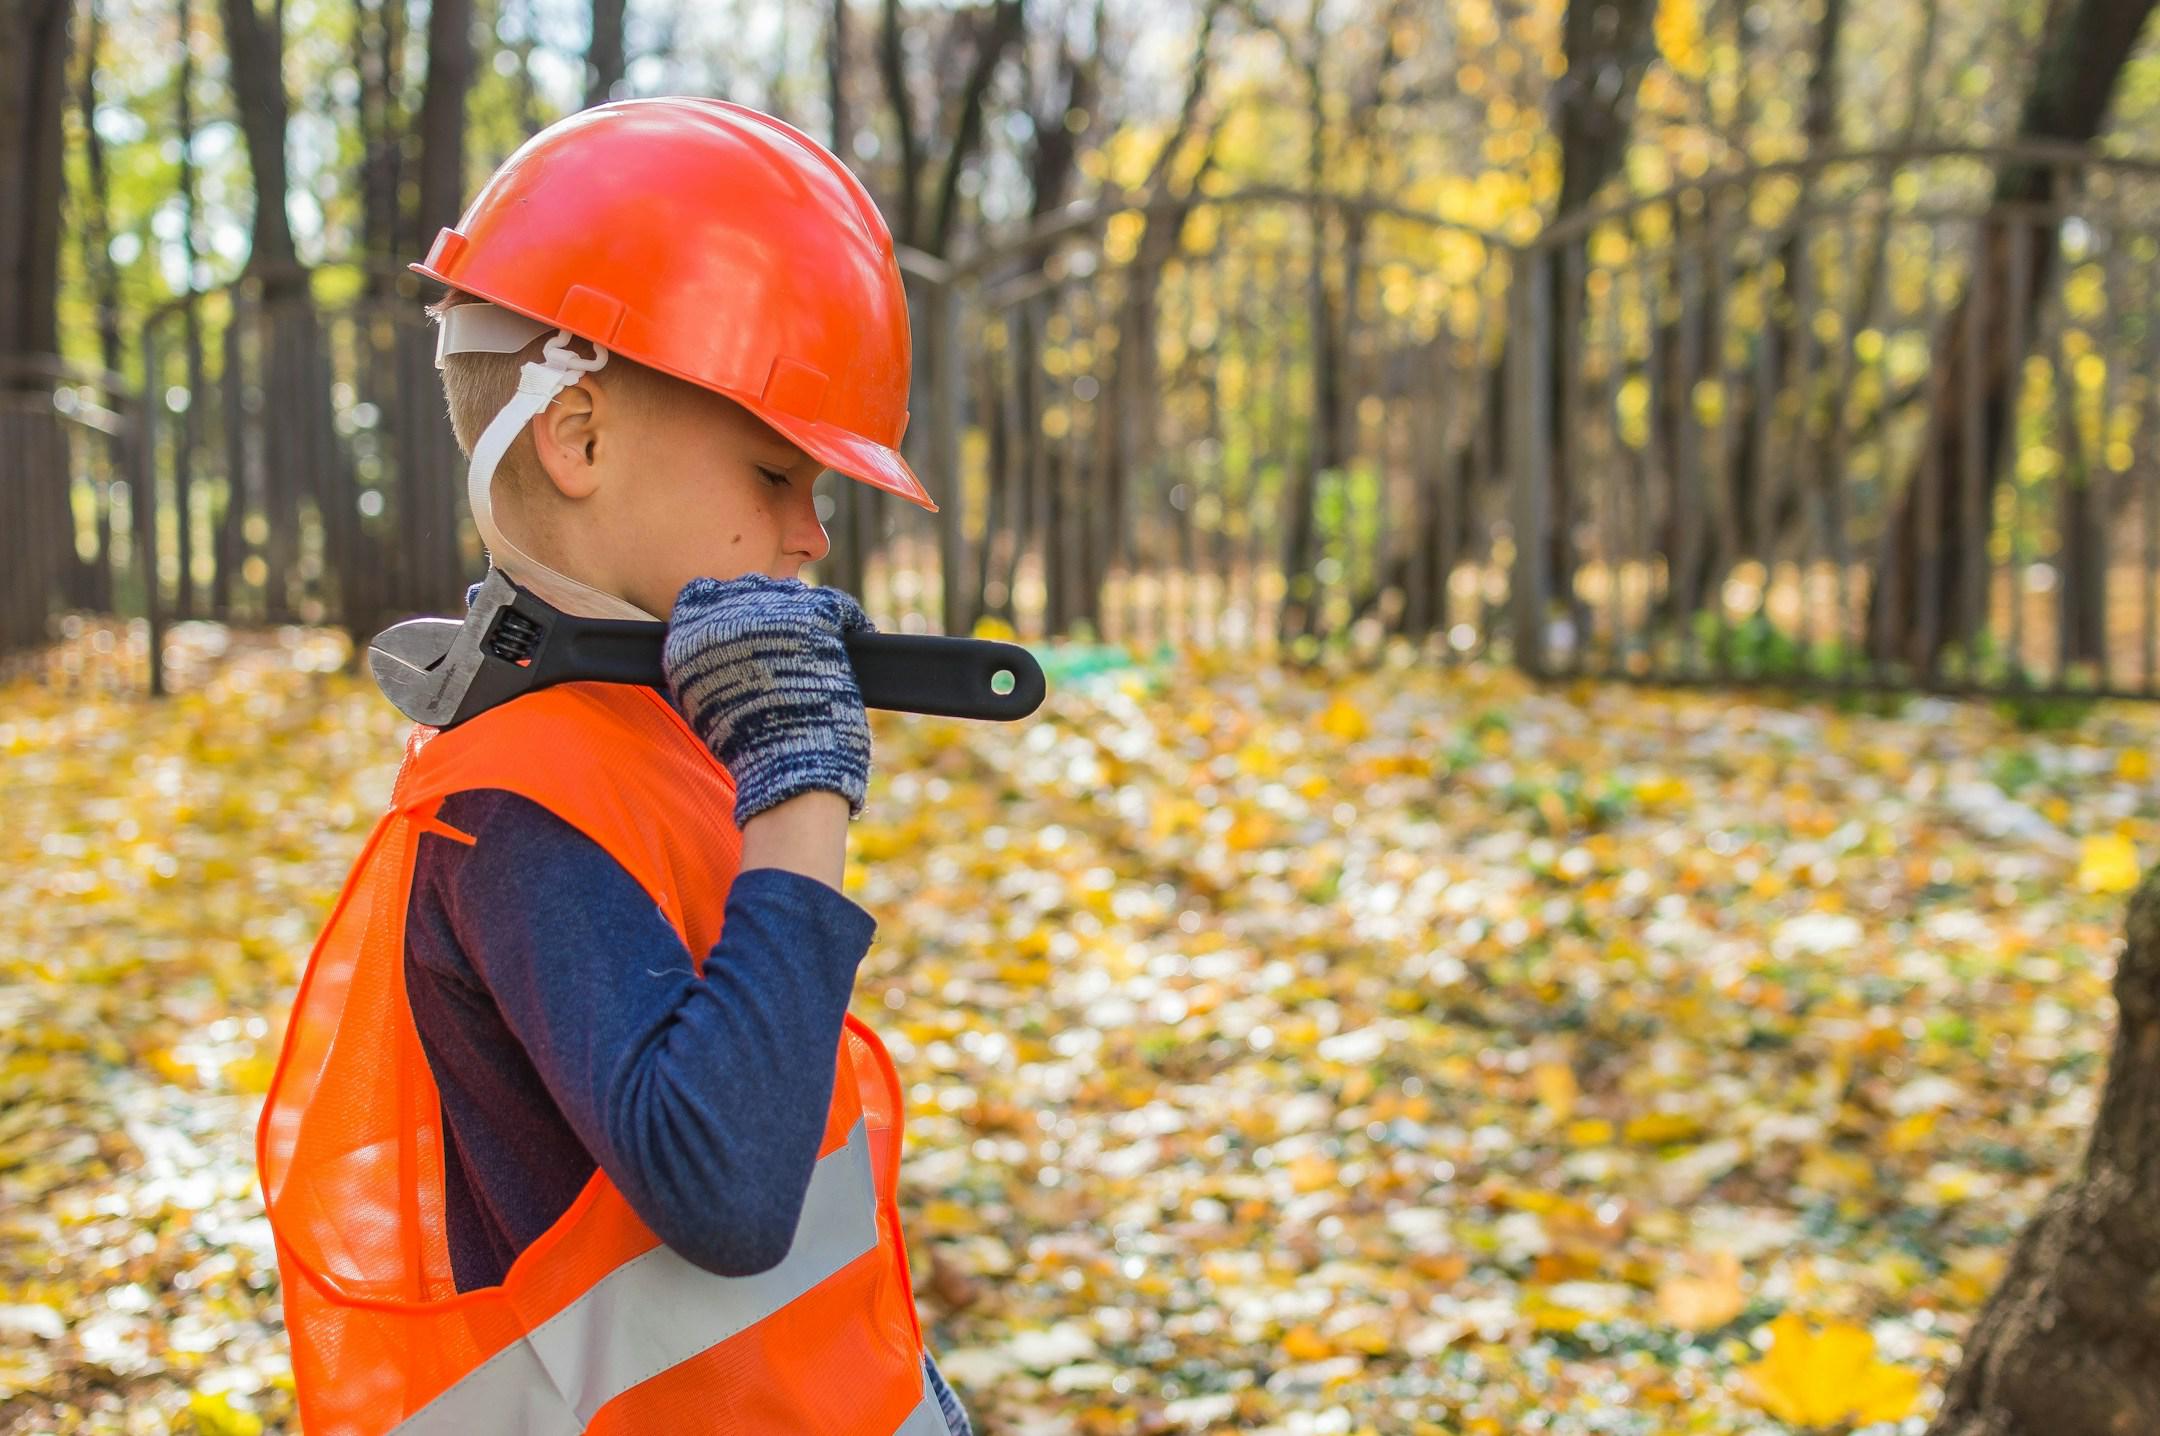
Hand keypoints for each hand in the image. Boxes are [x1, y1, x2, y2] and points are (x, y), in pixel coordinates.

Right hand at [660, 574, 874, 824]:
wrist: (787, 761)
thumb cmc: (748, 746)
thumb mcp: (703, 704)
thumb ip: (701, 667)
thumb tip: (715, 652)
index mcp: (690, 633)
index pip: (703, 594)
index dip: (727, 607)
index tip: (745, 626)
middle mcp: (725, 611)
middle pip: (750, 589)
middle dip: (767, 609)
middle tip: (786, 641)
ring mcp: (770, 608)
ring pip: (790, 593)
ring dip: (802, 611)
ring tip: (814, 647)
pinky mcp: (814, 614)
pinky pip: (837, 603)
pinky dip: (848, 619)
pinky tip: (853, 635)